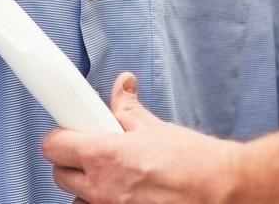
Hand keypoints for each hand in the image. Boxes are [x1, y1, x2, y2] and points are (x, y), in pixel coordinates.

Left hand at [42, 73, 242, 203]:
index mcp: (105, 157)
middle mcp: (101, 189)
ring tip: (114, 178)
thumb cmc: (195, 164)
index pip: (53, 146)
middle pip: (59, 174)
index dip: (60, 137)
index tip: (69, 134)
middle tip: (94, 154)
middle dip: (73, 162)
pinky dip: (103, 203)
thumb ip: (127, 108)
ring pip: (77, 198)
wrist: (224, 191)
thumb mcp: (155, 128)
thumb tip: (121, 87)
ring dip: (87, 187)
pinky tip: (124, 193)